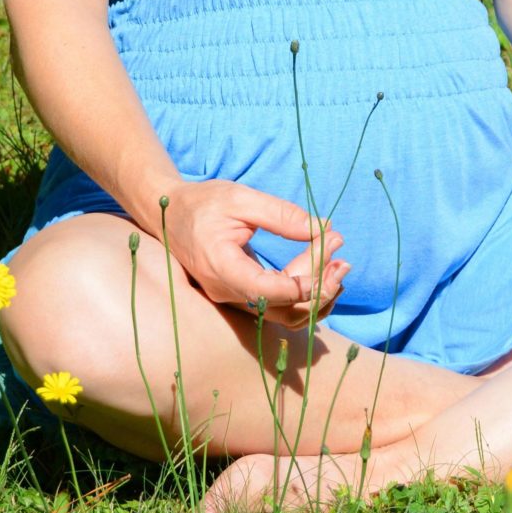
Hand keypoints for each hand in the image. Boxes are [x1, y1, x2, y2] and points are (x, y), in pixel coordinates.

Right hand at [161, 181, 348, 329]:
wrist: (169, 214)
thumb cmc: (203, 202)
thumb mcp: (242, 199)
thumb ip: (282, 215)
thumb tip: (324, 228)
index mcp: (222, 268)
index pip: (270, 291)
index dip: (305, 281)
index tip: (332, 255)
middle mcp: (227, 293)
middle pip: (284, 308)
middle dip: (320, 285)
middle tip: (341, 252)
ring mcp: (233, 299)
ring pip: (284, 313)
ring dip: (316, 294)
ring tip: (339, 263)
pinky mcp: (241, 296)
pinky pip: (278, 305)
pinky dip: (303, 292)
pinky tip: (322, 268)